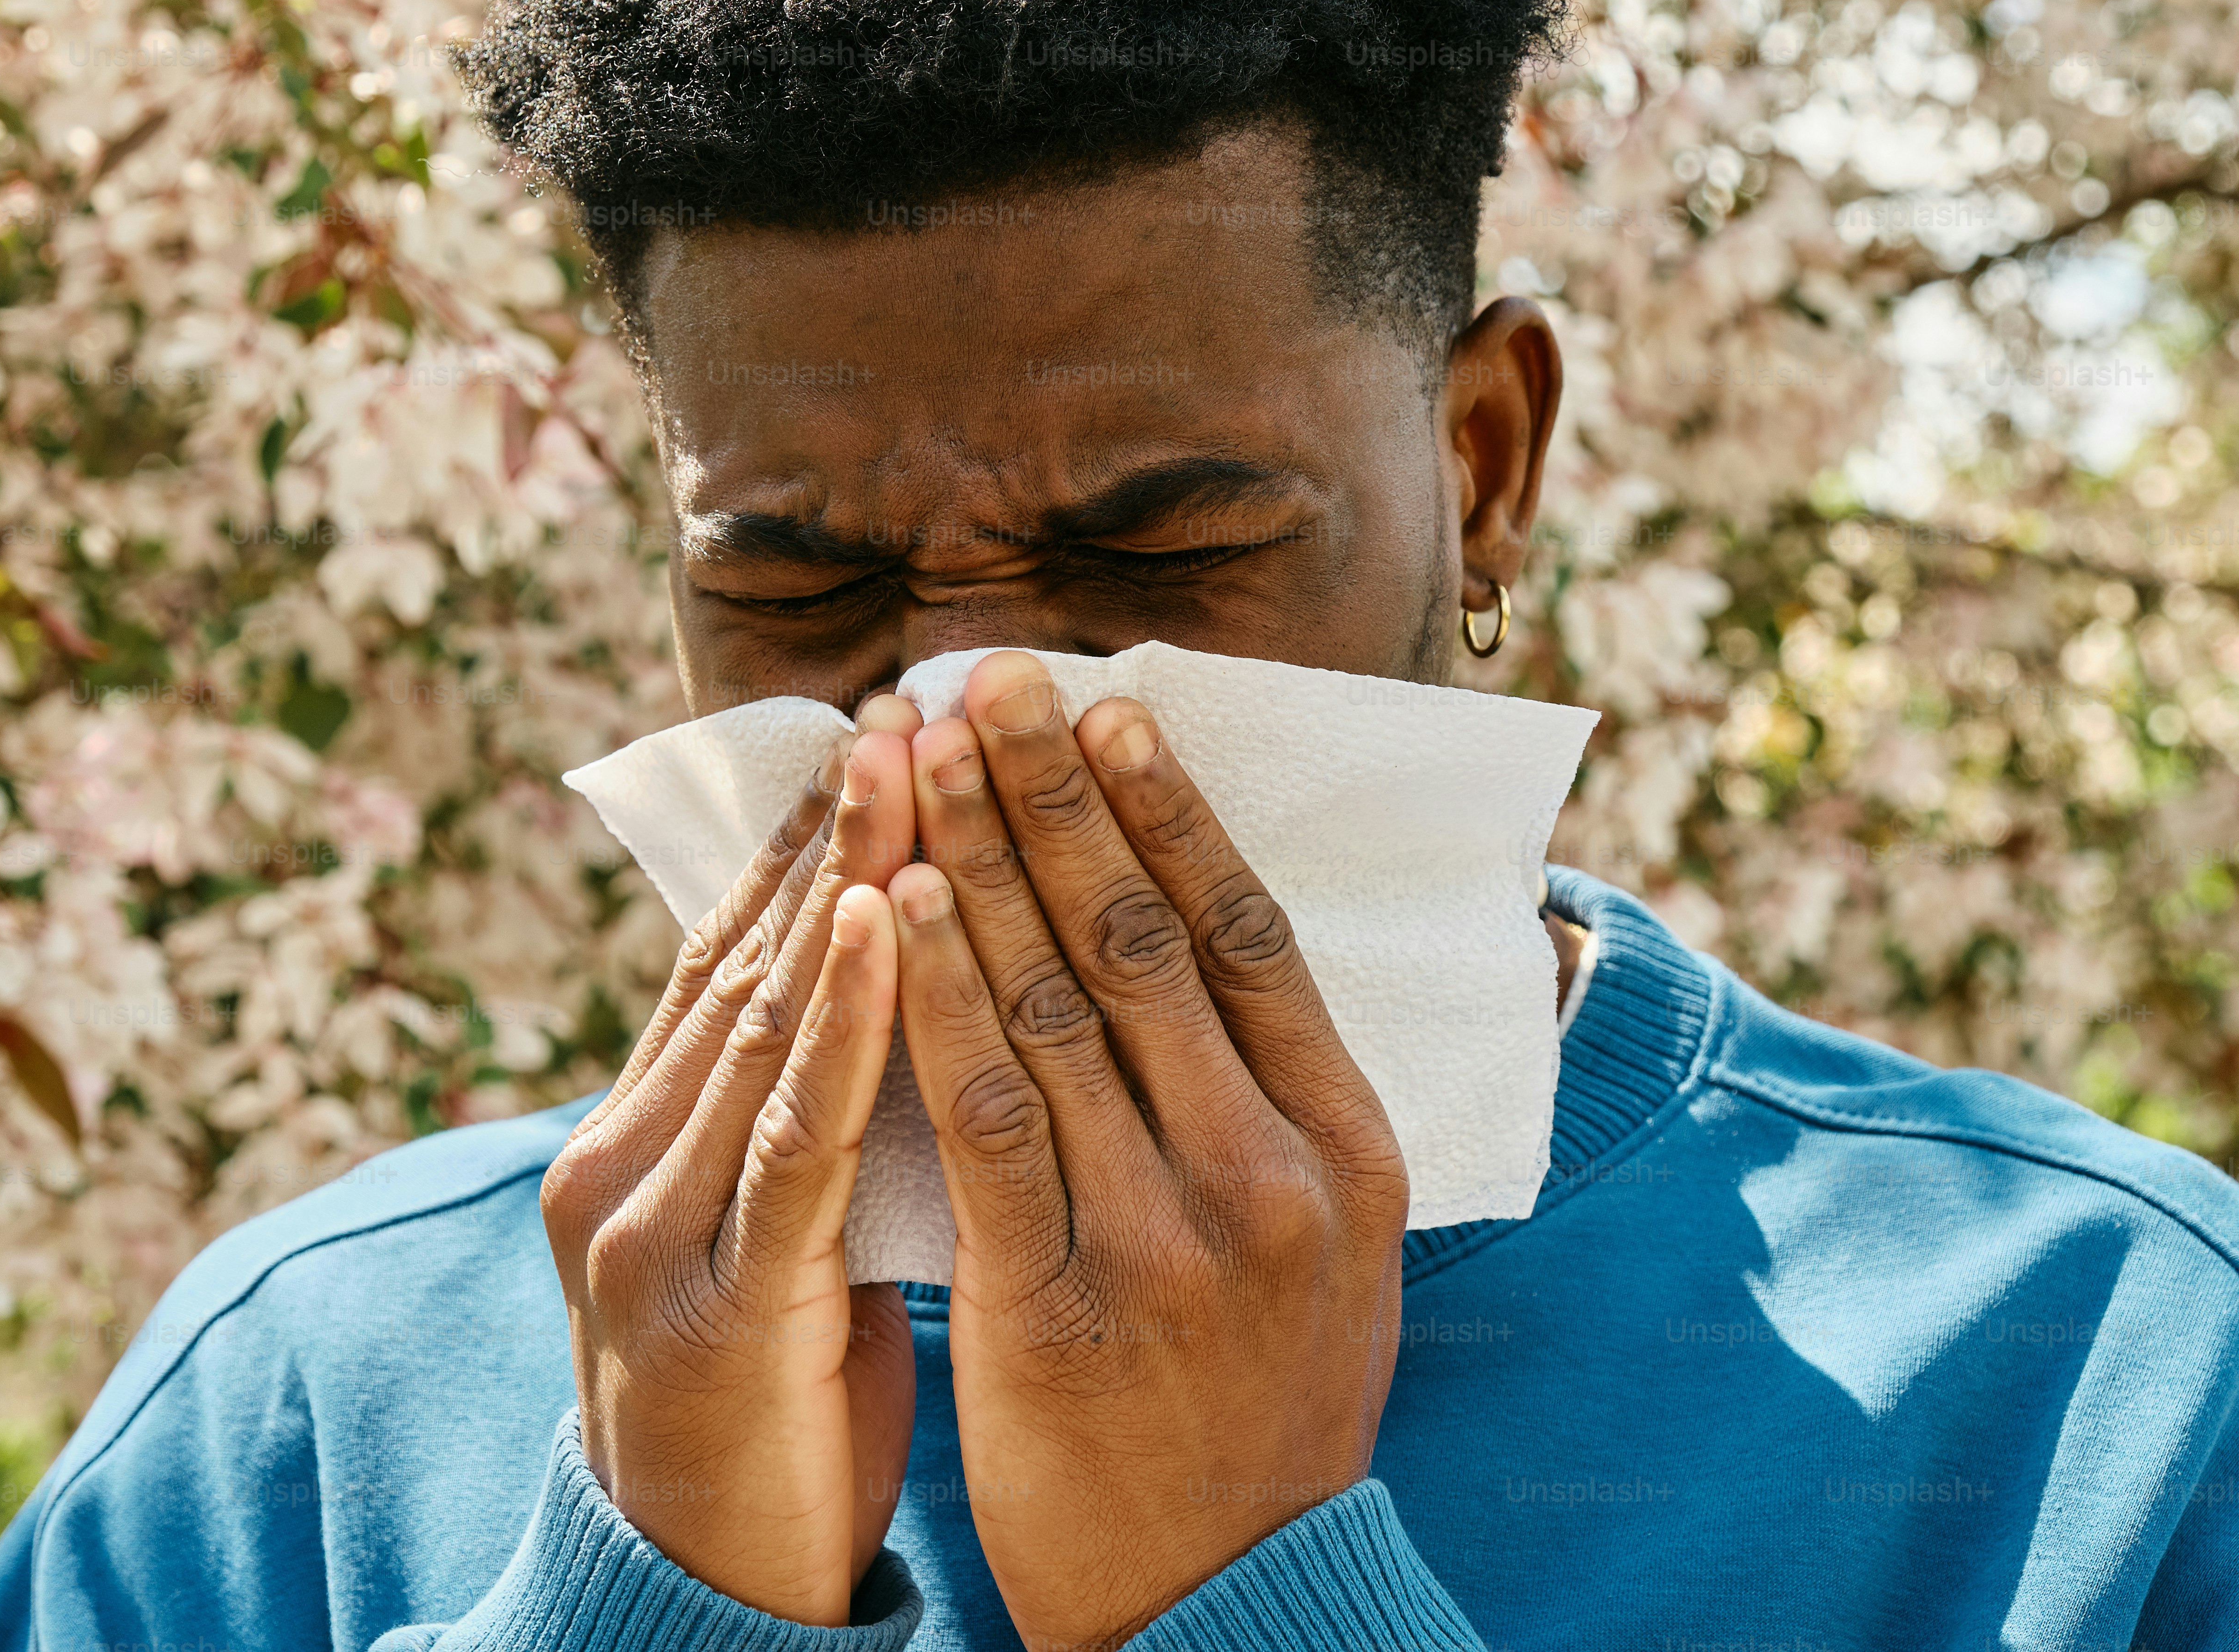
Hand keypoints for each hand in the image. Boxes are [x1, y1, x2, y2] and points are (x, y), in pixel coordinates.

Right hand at [540, 706, 924, 1624]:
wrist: (699, 1600)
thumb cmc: (771, 1413)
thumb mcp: (776, 1242)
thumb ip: (800, 1125)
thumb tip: (894, 995)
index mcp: (637, 1144)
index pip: (731, 956)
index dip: (807, 839)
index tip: (887, 726)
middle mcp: (621, 1161)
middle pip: (742, 958)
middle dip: (833, 823)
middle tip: (912, 694)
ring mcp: (652, 1229)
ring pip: (761, 1018)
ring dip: (843, 877)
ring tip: (909, 757)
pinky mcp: (712, 1300)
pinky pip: (794, 1135)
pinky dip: (844, 1019)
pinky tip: (893, 920)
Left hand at [889, 650, 1408, 1650]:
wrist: (1234, 1603)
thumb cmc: (1263, 1409)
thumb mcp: (1333, 1255)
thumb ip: (1286, 1112)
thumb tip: (1229, 949)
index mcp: (1353, 1152)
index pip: (1253, 935)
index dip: (1174, 809)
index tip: (1107, 706)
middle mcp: (1274, 1178)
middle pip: (1149, 939)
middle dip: (1055, 794)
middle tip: (985, 678)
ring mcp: (1171, 1241)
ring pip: (1058, 1004)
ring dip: (976, 862)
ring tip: (919, 755)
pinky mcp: (1060, 1306)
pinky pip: (985, 1116)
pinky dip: (932, 998)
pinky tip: (885, 909)